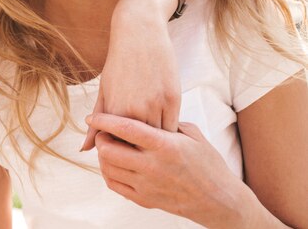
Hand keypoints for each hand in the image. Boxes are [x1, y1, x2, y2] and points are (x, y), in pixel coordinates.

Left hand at [81, 0, 180, 149]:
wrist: (139, 33)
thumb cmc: (119, 62)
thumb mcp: (104, 90)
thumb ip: (98, 123)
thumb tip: (84, 150)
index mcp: (114, 110)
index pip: (117, 145)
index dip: (119, 153)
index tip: (121, 154)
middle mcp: (135, 109)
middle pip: (138, 145)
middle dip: (138, 152)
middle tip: (139, 153)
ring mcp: (156, 104)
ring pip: (158, 138)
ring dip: (155, 144)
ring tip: (152, 146)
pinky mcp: (173, 98)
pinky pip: (172, 126)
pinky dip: (167, 132)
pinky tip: (164, 133)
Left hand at [86, 113, 250, 228]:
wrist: (220, 200)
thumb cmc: (207, 163)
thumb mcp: (191, 134)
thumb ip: (166, 122)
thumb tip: (143, 112)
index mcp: (165, 146)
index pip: (126, 129)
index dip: (104, 120)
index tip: (91, 116)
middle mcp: (153, 166)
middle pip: (109, 150)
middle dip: (101, 138)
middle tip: (104, 132)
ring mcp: (147, 185)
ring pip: (108, 168)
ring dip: (103, 155)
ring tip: (109, 147)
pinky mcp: (145, 200)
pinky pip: (114, 185)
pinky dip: (108, 172)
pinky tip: (114, 164)